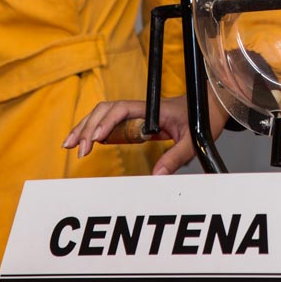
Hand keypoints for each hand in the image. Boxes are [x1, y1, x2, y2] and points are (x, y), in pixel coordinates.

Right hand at [64, 89, 224, 175]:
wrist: (212, 105)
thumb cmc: (204, 118)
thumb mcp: (193, 140)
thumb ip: (175, 157)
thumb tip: (156, 176)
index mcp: (151, 109)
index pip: (121, 109)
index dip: (105, 123)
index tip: (94, 139)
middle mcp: (141, 109)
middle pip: (105, 110)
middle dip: (87, 127)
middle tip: (76, 150)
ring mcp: (138, 113)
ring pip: (104, 113)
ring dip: (86, 126)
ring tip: (68, 143)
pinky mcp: (137, 121)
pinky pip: (111, 121)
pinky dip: (95, 128)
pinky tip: (85, 140)